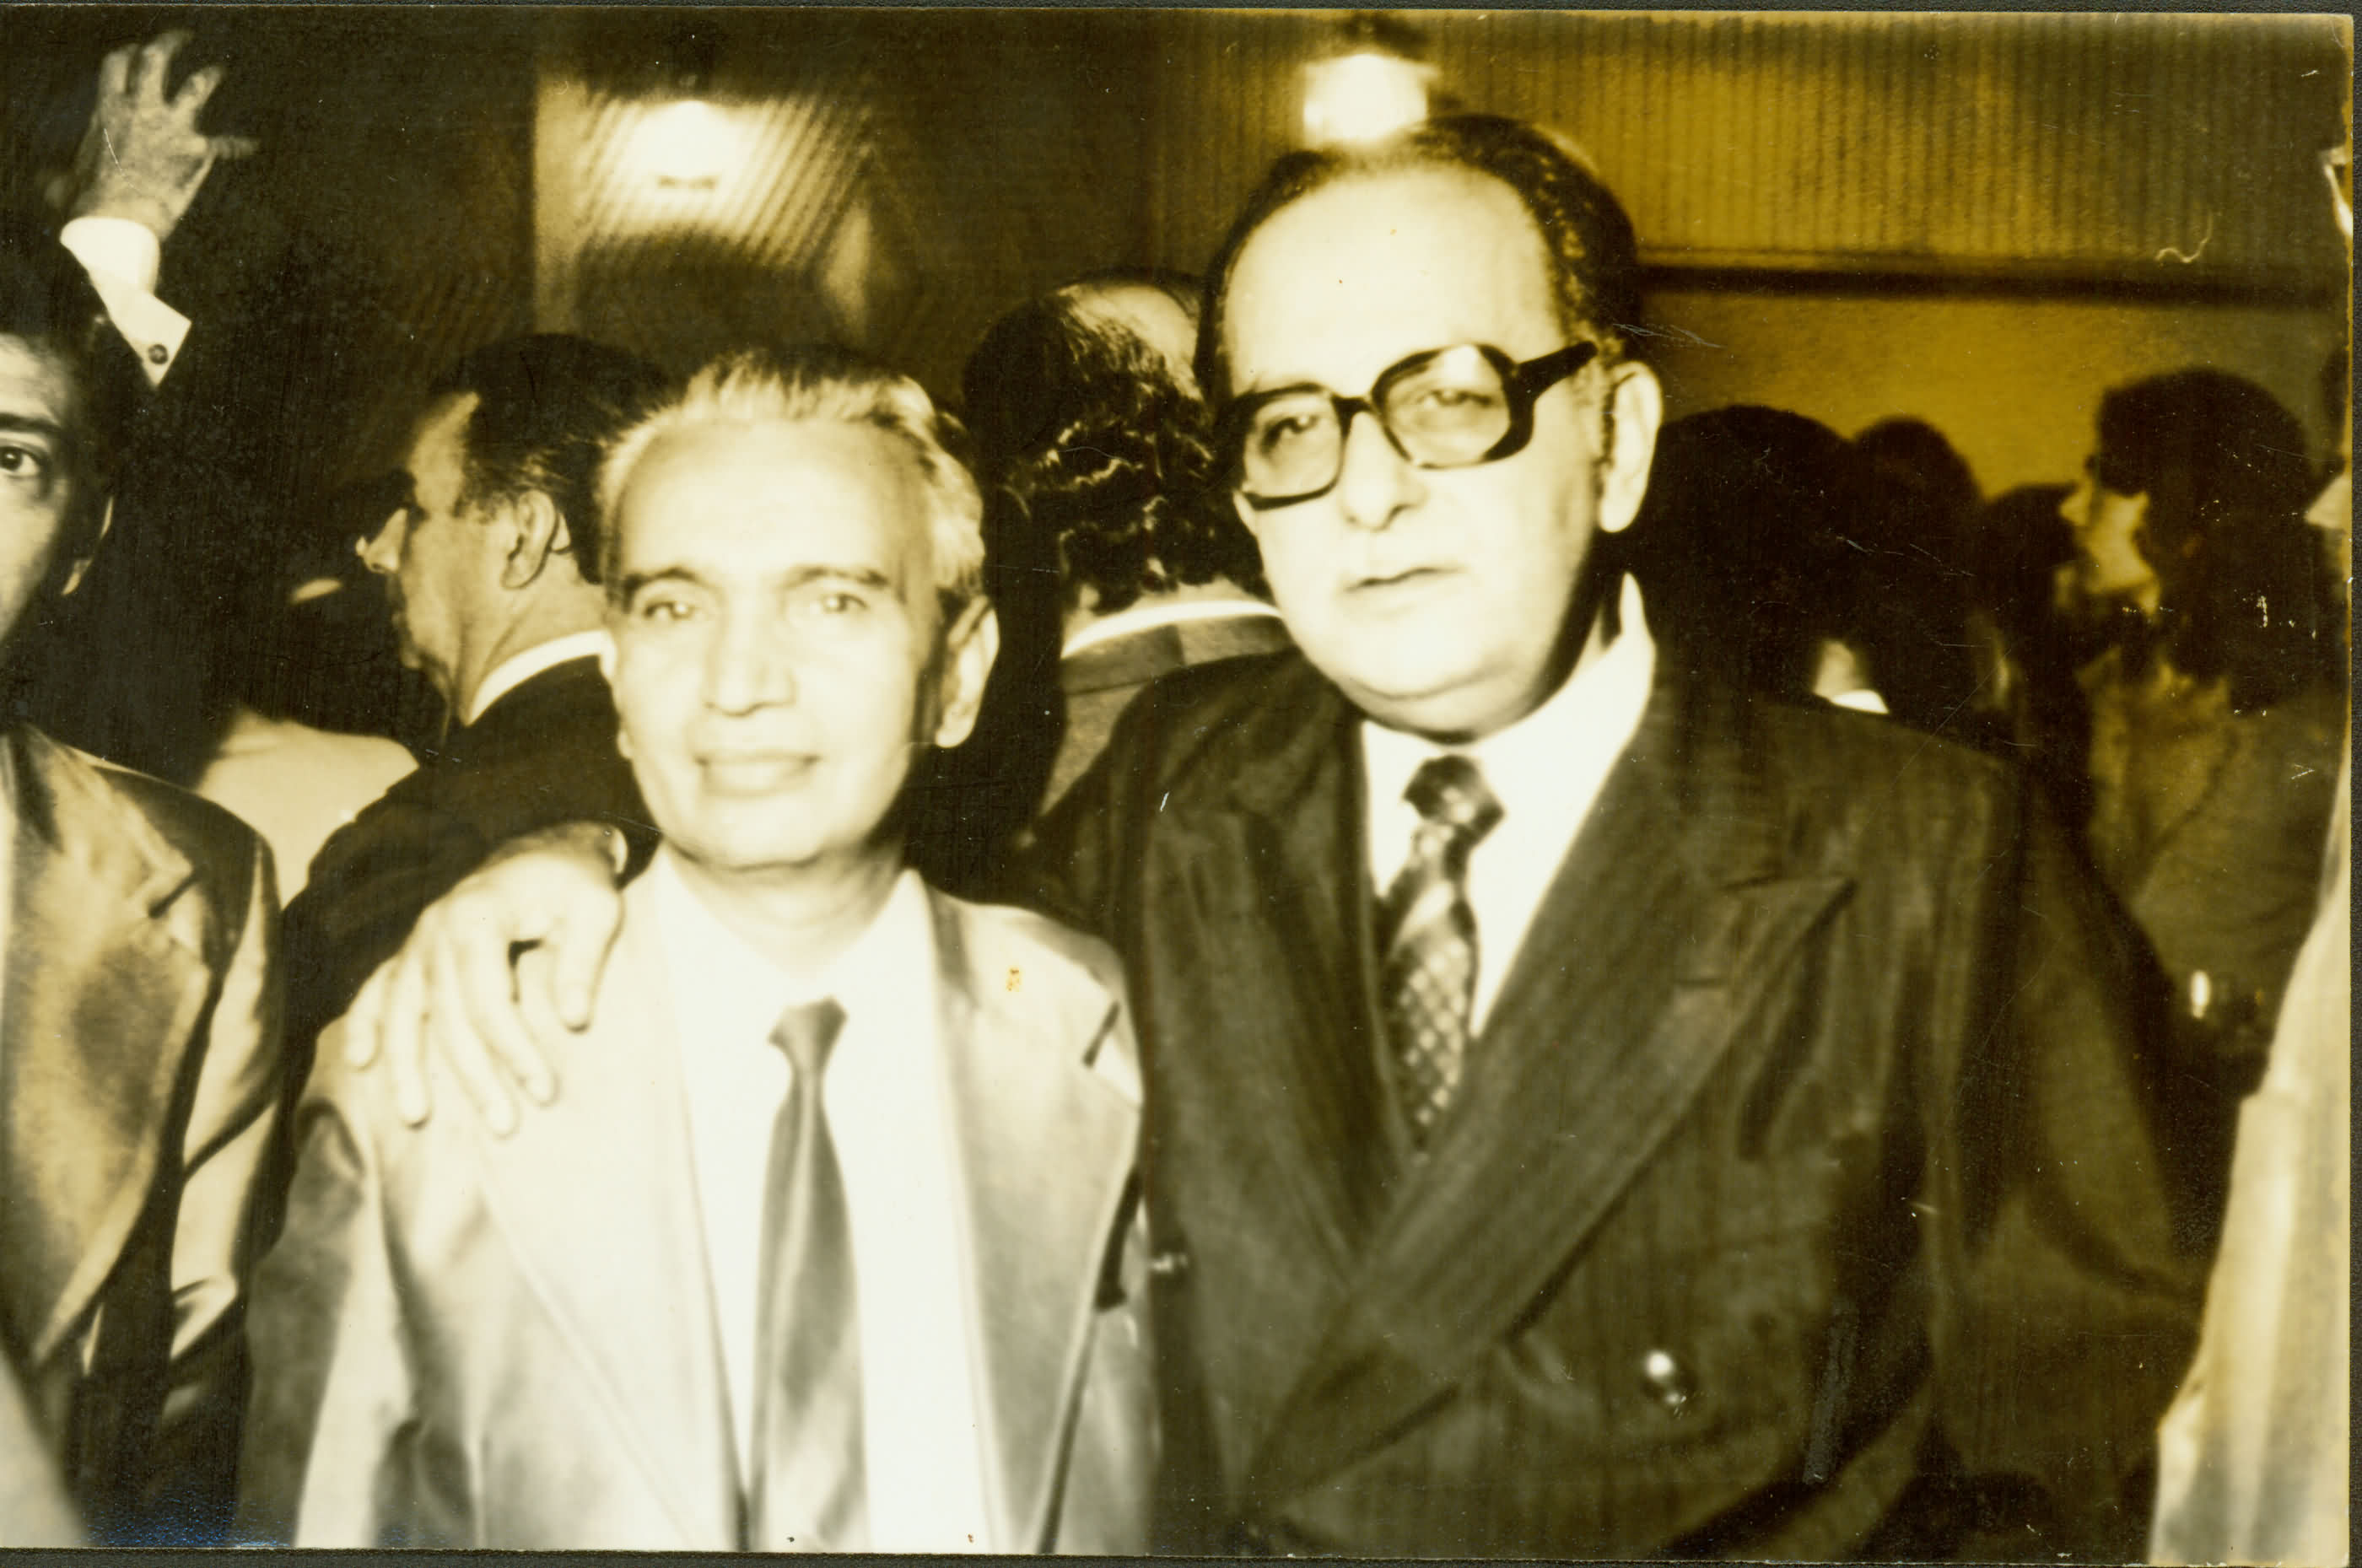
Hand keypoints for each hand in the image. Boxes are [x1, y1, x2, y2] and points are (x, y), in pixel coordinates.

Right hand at [61, 32, 259, 241]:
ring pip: (196, 86)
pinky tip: (251, 145)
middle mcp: (141, 108)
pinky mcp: (198, 149)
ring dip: (209, 75)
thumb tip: (50, 181)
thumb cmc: (90, 202)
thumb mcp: (66, 177)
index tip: (136, 50)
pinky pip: (226, 144)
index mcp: (108, 108)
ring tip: (218, 70)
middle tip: (183, 38)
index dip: (128, 52)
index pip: (117, 63)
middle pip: (156, 59)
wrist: (119, 220)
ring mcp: (173, 126)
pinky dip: (240, 145)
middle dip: (171, 42)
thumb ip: (64, 171)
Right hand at [343, 823, 628, 1135]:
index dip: (513, 1049)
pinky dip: (363, 1024)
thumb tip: (573, 1020)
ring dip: (406, 1067)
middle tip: (505, 1124)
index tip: (544, 1091)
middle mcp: (434, 930)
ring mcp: (416, 941)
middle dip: (474, 1075)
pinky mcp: (411, 951)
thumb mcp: (596, 908)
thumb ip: (583, 960)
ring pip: (401, 1012)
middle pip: (446, 1016)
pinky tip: (361, 1063)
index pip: (488, 1000)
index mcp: (478, 916)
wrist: (544, 849)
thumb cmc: (574, 883)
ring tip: (416, 1117)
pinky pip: (375, 990)